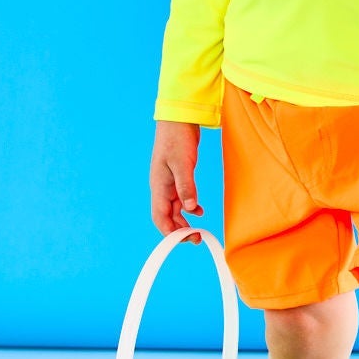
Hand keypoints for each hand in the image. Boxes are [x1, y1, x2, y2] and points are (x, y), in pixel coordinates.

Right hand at [150, 120, 204, 239]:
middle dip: (179, 231)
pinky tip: (199, 210)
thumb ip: (186, 186)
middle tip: (196, 239)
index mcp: (159, 186)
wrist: (178, 119)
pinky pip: (180, 198)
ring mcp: (168, 182)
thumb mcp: (183, 162)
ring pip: (174, 209)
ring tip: (198, 230)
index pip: (160, 217)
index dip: (170, 232)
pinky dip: (189, 207)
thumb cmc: (177, 138)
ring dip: (184, 221)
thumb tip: (189, 209)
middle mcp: (161, 187)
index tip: (187, 239)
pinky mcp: (177, 177)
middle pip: (166, 217)